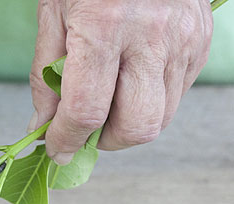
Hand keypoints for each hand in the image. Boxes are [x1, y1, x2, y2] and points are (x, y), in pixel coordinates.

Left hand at [28, 0, 212, 164]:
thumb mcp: (53, 16)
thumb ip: (45, 78)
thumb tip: (42, 127)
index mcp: (104, 26)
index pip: (87, 110)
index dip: (66, 139)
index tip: (57, 149)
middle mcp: (151, 37)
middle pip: (136, 127)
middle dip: (105, 141)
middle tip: (86, 128)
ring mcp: (183, 42)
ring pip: (159, 118)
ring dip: (127, 124)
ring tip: (108, 103)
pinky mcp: (199, 44)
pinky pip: (175, 96)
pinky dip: (148, 103)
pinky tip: (130, 82)